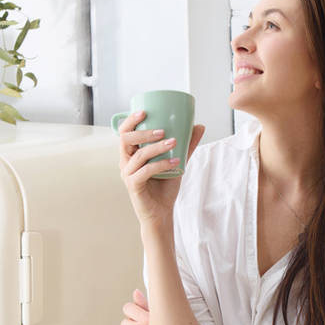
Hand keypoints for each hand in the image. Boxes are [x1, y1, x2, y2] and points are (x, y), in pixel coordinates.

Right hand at [117, 110, 204, 226]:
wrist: (162, 212)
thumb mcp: (177, 162)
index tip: (144, 111)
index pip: (125, 132)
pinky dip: (161, 165)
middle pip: (126, 140)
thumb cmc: (165, 187)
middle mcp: (125, 162)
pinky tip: (176, 162)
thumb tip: (199, 126)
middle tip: (163, 130)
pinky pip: (145, 171)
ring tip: (174, 142)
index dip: (131, 120)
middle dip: (144, 132)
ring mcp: (127, 174)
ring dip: (157, 147)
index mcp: (131, 153)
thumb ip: (186, 145)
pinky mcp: (133, 185)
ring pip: (139, 155)